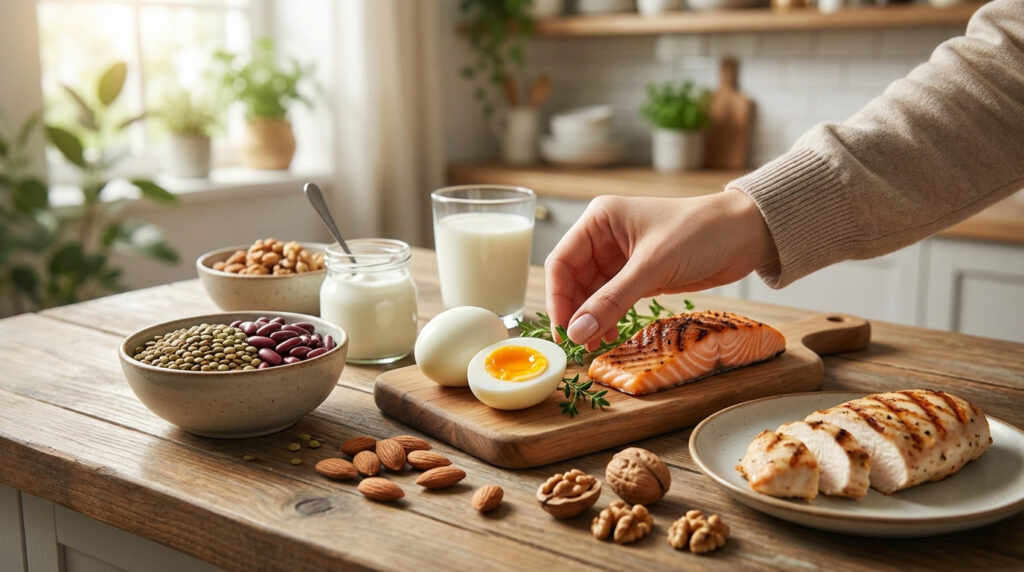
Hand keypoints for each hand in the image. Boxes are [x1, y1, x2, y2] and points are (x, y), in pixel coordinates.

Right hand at [543, 189, 776, 348]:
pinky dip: (608, 318)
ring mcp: (621, 257)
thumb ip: (612, 300)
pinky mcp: (640, 274)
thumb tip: (577, 332)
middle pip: (573, 280)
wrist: (746, 234)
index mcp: (599, 220)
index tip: (562, 330)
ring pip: (592, 293)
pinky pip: (612, 300)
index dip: (557, 298)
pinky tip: (608, 336)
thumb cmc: (699, 233)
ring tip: (592, 346)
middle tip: (576, 345)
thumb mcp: (652, 267)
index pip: (561, 262)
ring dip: (590, 319)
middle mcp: (605, 236)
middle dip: (574, 312)